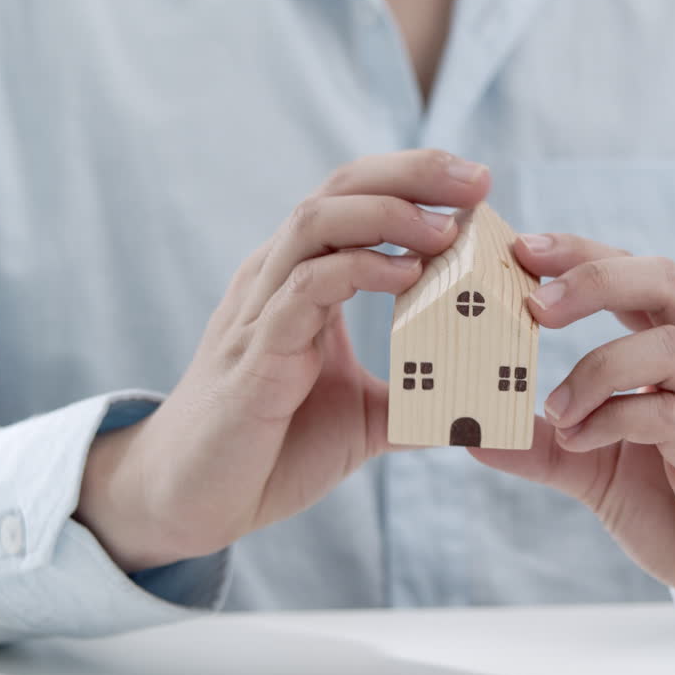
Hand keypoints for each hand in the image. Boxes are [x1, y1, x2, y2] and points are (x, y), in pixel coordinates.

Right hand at [76, 150, 489, 571]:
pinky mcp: (255, 353)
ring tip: (446, 228)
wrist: (195, 500)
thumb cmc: (273, 449)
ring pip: (316, 222)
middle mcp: (277, 279)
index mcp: (302, 280)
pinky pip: (305, 288)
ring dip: (389, 214)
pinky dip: (359, 270)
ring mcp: (261, 310)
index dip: (416, 180)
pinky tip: (408, 276)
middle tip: (477, 181)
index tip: (479, 186)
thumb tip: (476, 408)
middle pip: (340, 189)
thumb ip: (414, 398)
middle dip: (413, 174)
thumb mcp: (365, 417)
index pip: (356, 198)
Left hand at [472, 233, 674, 636]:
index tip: (521, 251)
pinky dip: (613, 419)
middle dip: (593, 279)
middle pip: (665, 281)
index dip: (582, 254)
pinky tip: (580, 441)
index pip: (639, 273)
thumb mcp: (599, 468)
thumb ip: (546, 446)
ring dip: (597, 370)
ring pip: (668, 346)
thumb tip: (473, 436)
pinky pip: (670, 414)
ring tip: (555, 410)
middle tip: (532, 306)